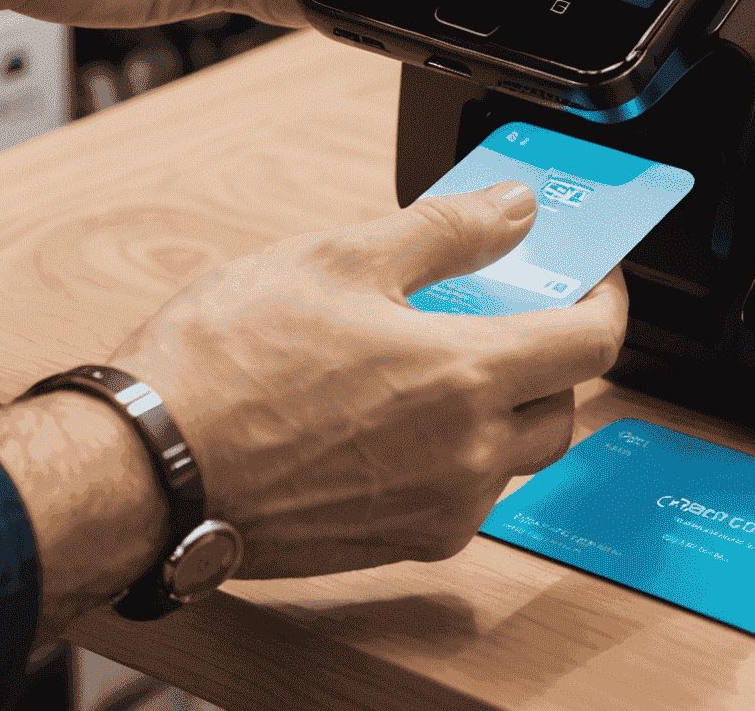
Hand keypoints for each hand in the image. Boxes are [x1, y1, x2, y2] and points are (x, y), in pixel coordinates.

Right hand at [109, 182, 627, 577]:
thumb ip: (447, 231)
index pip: (592, 343)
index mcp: (465, 381)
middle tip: (504, 303)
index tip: (591, 274)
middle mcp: (465, 461)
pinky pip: (460, 493)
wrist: (149, 467)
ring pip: (511, 454)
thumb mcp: (341, 259)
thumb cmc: (227, 363)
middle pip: (562, 403)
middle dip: (551, 350)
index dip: (606, 297)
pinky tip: (392, 404)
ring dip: (503, 401)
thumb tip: (512, 209)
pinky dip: (455, 445)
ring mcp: (432, 512)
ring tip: (436, 347)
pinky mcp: (393, 545)